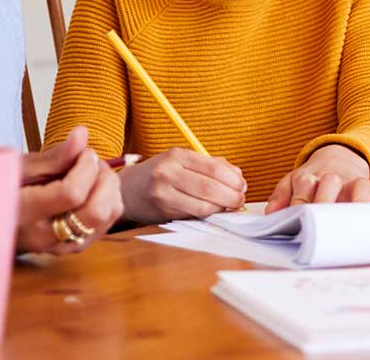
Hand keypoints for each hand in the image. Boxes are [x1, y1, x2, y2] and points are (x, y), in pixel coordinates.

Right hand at [16, 126, 123, 254]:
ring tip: (90, 172)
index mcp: (23, 215)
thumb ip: (54, 156)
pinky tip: (91, 188)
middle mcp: (44, 238)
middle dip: (104, 178)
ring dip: (109, 187)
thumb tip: (82, 134)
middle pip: (97, 211)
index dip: (86, 167)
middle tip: (91, 161)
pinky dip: (108, 199)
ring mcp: (62, 247)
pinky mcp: (76, 248)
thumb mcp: (21, 168)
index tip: (82, 152)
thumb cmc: (6, 188)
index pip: (71, 194)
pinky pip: (109, 221)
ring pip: (108, 215)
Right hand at [118, 147, 246, 223]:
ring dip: (222, 208)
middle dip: (232, 196)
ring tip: (229, 206)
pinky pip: (193, 215)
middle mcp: (168, 172)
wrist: (127, 190)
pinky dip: (208, 214)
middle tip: (240, 200)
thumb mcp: (183, 161)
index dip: (233, 180)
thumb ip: (212, 165)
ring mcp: (163, 193)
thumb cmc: (161, 174)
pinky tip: (213, 211)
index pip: (214, 168)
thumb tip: (239, 176)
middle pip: (210, 188)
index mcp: (177, 155)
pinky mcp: (162, 211)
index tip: (242, 186)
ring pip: (203, 206)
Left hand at [264, 144, 369, 213]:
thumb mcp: (292, 181)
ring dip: (359, 199)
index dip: (301, 203)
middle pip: (331, 183)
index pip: (303, 188)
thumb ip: (281, 195)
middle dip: (327, 200)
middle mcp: (334, 179)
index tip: (300, 218)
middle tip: (325, 221)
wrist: (340, 156)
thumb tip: (270, 213)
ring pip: (360, 185)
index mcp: (310, 177)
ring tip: (357, 216)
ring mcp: (354, 182)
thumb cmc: (314, 176)